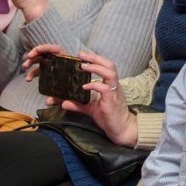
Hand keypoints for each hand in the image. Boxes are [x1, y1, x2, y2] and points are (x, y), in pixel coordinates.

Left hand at [23, 46, 138, 147]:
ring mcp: (114, 92)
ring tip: (83, 66)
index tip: (82, 55)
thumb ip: (78, 104)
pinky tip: (85, 86)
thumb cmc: (109, 118)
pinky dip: (94, 85)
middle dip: (95, 57)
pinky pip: (105, 89)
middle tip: (81, 55)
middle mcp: (114, 85)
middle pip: (109, 64)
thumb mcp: (91, 109)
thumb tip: (63, 103)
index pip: (105, 66)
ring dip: (96, 67)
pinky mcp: (112, 101)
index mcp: (110, 84)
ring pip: (110, 73)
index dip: (95, 59)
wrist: (122, 130)